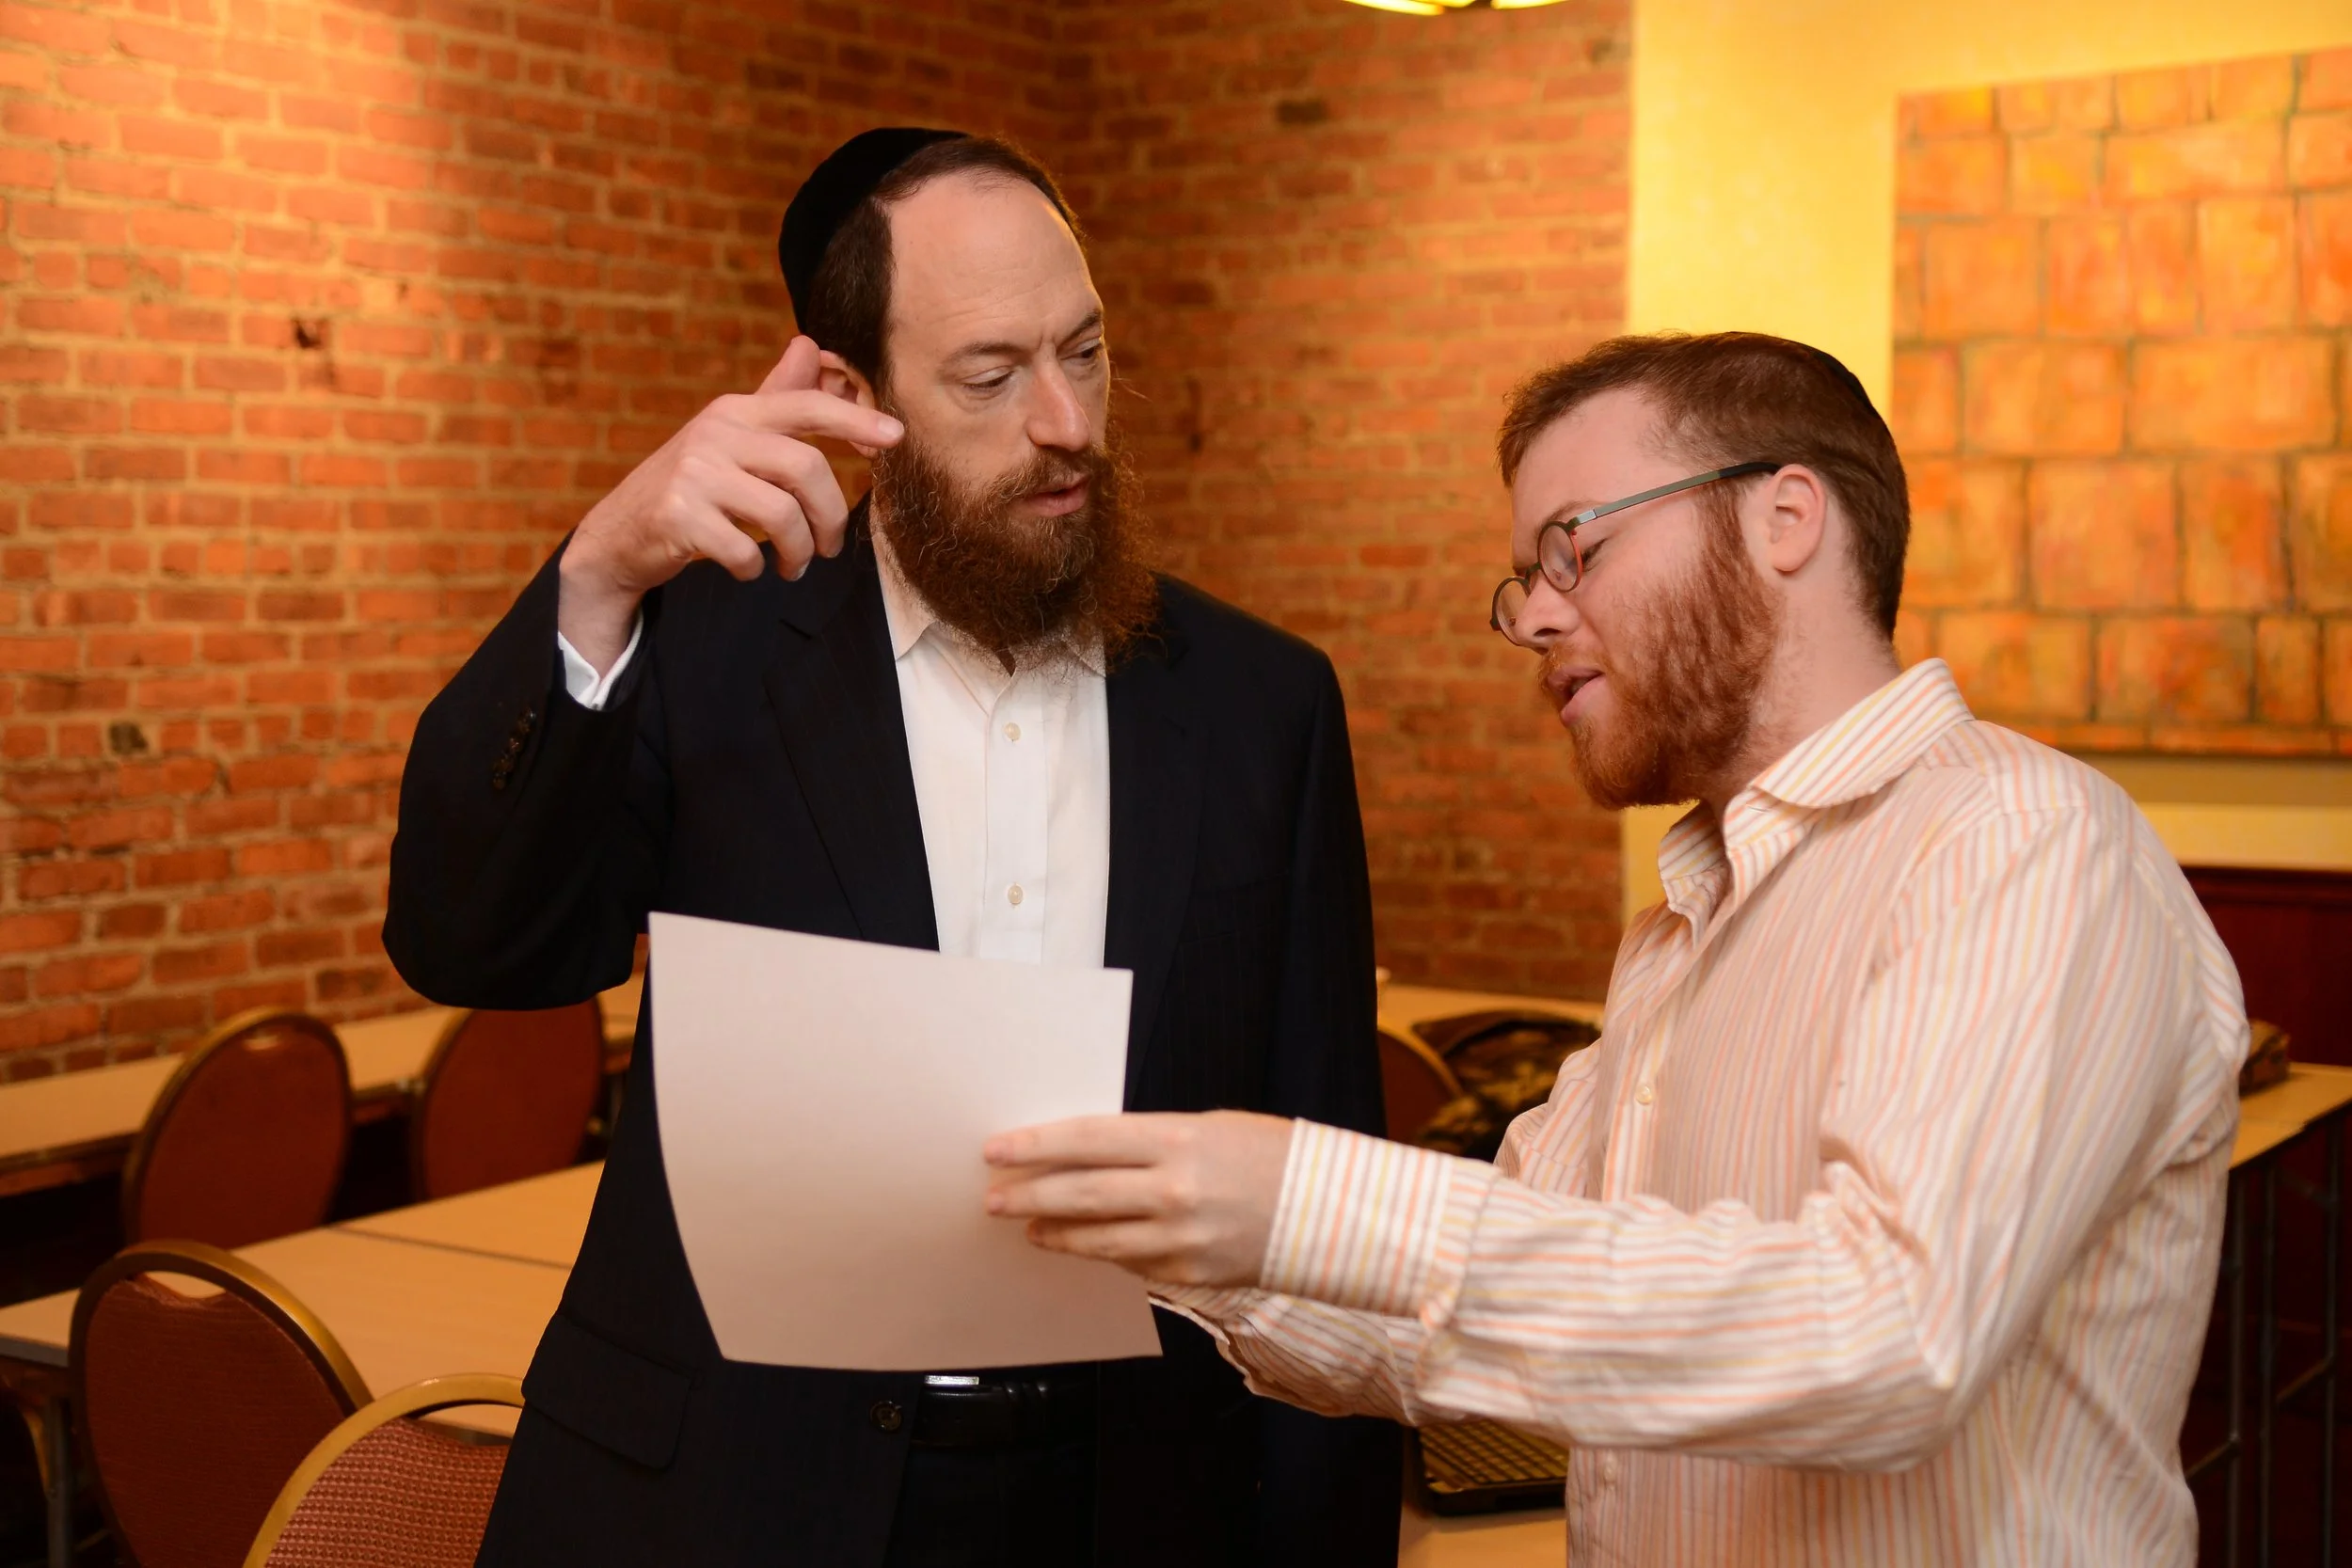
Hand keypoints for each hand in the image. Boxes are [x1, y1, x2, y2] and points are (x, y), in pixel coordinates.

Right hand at [557, 336, 903, 669]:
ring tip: (793, 566)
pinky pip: (745, 550)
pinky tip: (747, 568)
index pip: (805, 406)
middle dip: (830, 517)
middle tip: (827, 548)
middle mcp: (714, 434)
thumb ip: (774, 398)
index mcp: (734, 413)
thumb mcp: (730, 438)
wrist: (619, 534)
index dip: (854, 419)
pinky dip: (755, 568)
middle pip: (806, 469)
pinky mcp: (677, 516)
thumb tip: (810, 345)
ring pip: (782, 515)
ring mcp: (693, 475)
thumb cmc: (691, 486)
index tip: (895, 437)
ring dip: (798, 552)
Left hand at [983, 1111, 1295, 1287]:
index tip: (998, 1150)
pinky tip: (1084, 1245)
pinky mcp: (1188, 1274)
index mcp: (1177, 1139)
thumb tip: (1089, 1154)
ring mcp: (1179, 1237)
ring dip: (1055, 1234)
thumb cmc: (1269, 1157)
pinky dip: (1103, 1253)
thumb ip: (1150, 1143)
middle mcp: (1173, 1189)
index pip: (1086, 1140)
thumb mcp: (1209, 1129)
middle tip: (993, 1197)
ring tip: (1029, 1228)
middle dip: (1028, 1195)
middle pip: (1079, 1192)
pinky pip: (1130, 1263)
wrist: (1330, 1212)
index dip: (1035, 1146)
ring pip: (1096, 1239)